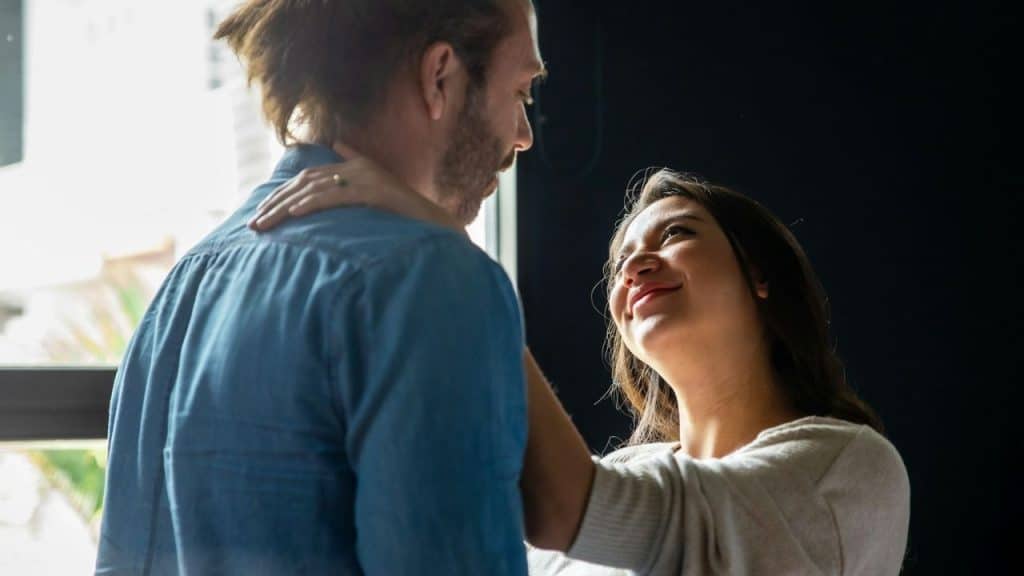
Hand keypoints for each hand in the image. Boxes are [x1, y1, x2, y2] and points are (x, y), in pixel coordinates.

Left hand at [248, 156, 462, 233]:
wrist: (435, 225)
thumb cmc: (406, 216)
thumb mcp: (378, 188)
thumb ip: (356, 163)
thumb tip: (338, 144)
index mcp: (355, 168)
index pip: (308, 179)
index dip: (282, 195)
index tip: (262, 214)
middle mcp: (358, 169)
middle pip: (306, 182)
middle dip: (276, 203)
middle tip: (254, 224)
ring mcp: (367, 179)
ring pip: (316, 190)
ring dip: (286, 207)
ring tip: (266, 223)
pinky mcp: (374, 192)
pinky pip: (337, 196)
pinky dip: (314, 203)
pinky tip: (295, 213)